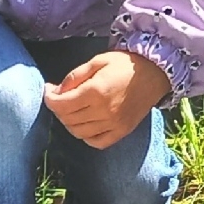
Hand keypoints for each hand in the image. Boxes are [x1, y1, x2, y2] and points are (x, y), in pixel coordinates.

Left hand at [44, 50, 171, 148]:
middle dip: (58, 109)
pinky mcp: (122, 131)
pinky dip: (86, 136)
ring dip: (69, 122)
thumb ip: (74, 76)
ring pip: (78, 132)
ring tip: (72, 109)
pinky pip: (96, 142)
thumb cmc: (124, 64)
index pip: (61, 105)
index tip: (49, 91)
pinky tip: (86, 124)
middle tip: (61, 97)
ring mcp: (114, 124)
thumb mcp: (97, 61)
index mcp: (96, 91)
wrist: (155, 73)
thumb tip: (56, 91)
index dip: (49, 99)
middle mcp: (104, 111)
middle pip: (67, 119)